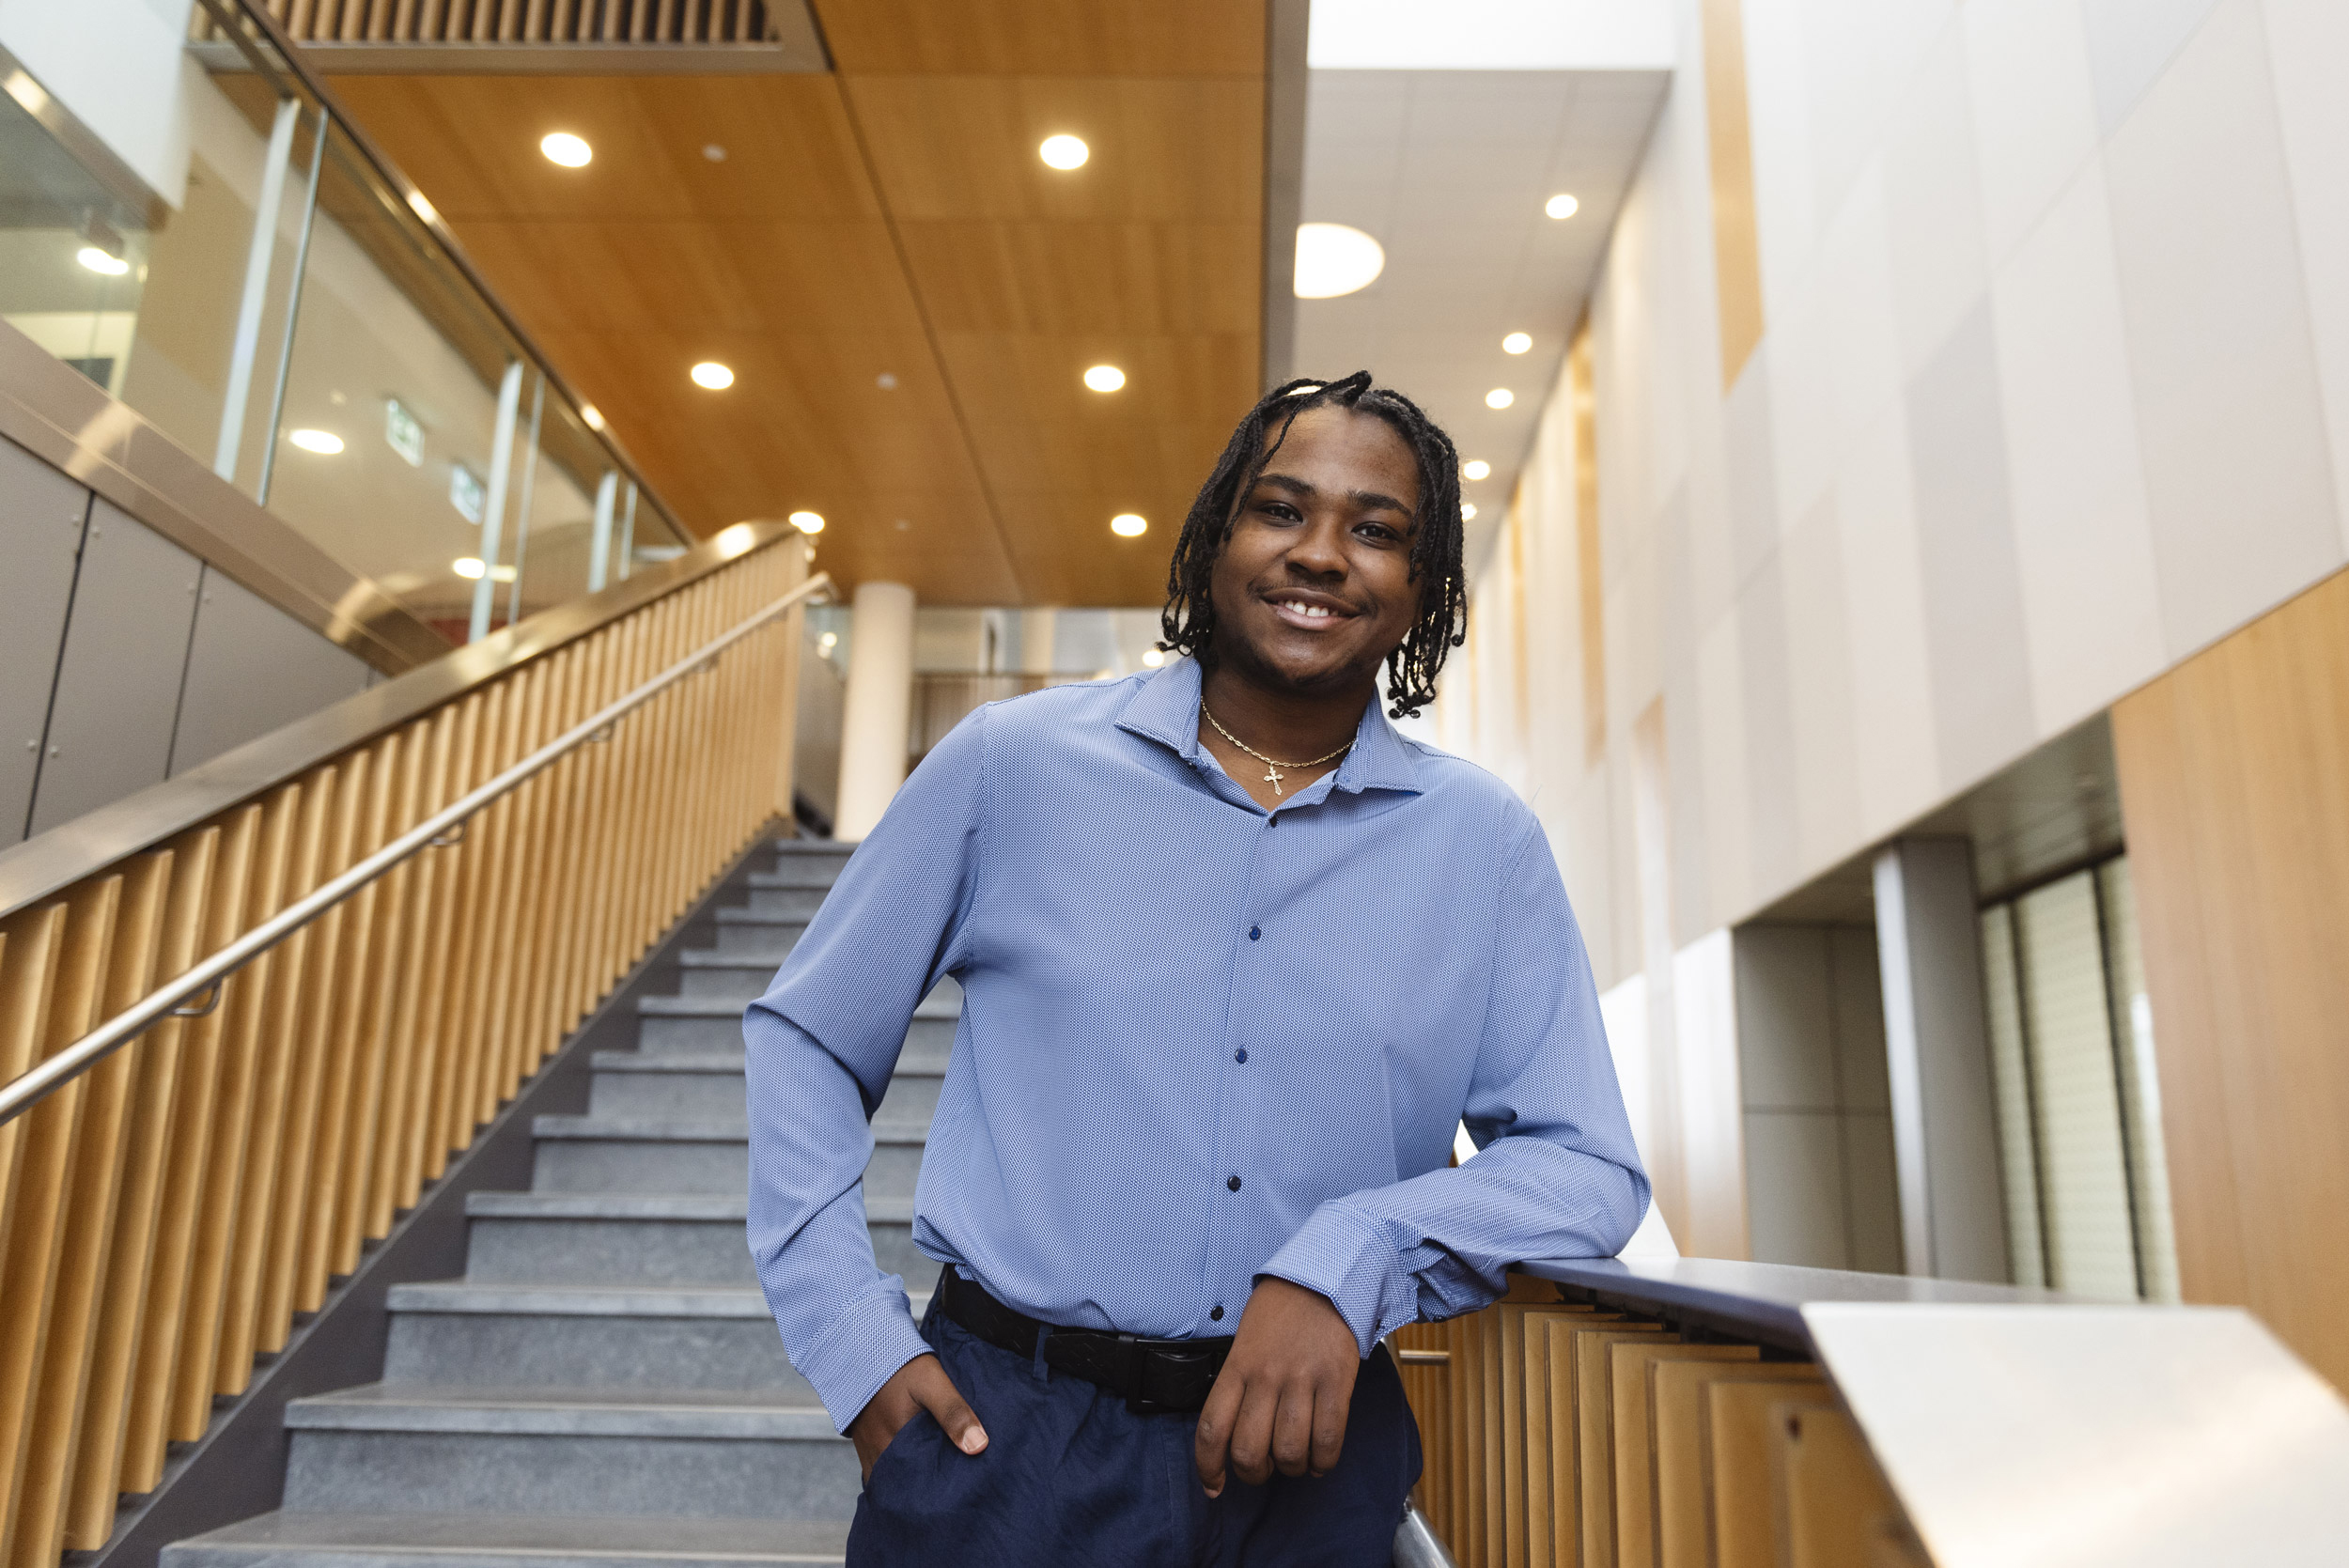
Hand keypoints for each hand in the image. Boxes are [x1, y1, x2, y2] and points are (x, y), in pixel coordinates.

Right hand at [847, 1353, 986, 1481]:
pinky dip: (900, 1470)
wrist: (865, 1348)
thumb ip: (954, 1413)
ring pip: (893, 1478)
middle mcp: (878, 1457)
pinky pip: (884, 1468)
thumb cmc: (899, 1365)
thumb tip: (978, 1447)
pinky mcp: (867, 1444)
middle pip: (904, 1486)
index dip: (938, 1493)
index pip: (917, 1488)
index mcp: (893, 1448)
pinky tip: (919, 1462)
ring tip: (938, 1481)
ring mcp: (869, 1452)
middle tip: (953, 1492)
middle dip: (926, 1491)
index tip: (959, 1494)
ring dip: (912, 1481)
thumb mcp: (932, 1383)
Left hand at [1193, 1278, 1359, 1495]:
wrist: (1324, 1279)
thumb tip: (1233, 1437)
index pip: (1211, 1430)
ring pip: (1288, 1452)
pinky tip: (1320, 1459)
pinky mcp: (1336, 1382)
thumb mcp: (1245, 1342)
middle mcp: (1265, 1376)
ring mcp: (1302, 1380)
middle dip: (1254, 1473)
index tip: (1214, 1485)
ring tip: (1296, 1461)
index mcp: (1237, 1366)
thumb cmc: (1280, 1312)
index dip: (1209, 1467)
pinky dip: (1323, 1461)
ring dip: (1291, 1469)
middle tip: (1263, 1468)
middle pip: (1248, 1451)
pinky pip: (1328, 1440)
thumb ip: (1238, 1385)